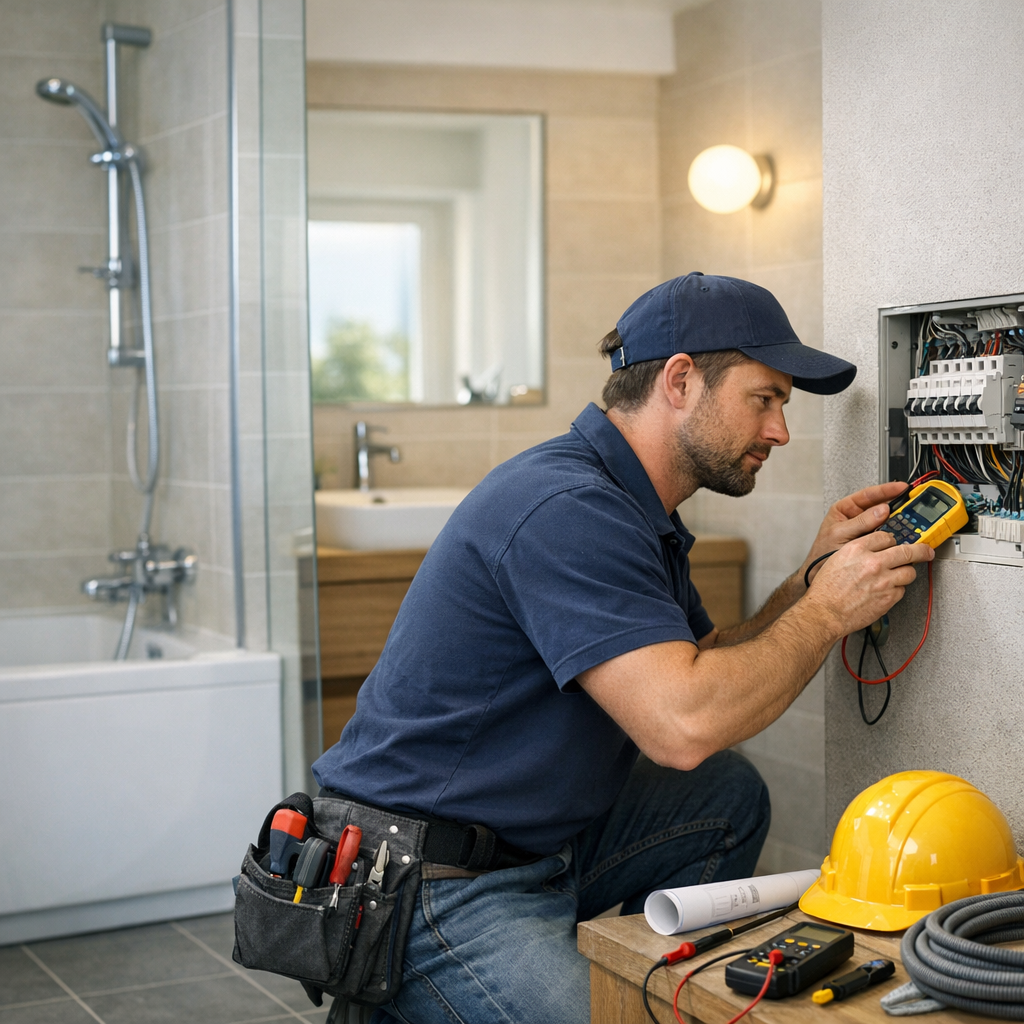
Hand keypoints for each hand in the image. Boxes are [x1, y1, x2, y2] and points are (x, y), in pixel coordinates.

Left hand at [801, 482, 907, 583]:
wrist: (818, 573)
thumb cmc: (822, 553)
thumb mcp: (839, 534)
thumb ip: (859, 523)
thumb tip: (881, 510)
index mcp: (845, 509)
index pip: (868, 494)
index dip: (886, 490)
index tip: (902, 487)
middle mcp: (856, 517)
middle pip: (881, 506)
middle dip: (897, 505)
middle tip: (913, 504)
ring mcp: (865, 530)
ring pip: (886, 521)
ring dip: (899, 521)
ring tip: (912, 519)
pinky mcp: (872, 542)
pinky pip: (887, 535)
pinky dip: (896, 535)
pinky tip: (904, 535)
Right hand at [804, 531, 933, 635]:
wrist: (825, 612)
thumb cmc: (826, 589)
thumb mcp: (837, 559)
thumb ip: (858, 551)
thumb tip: (874, 549)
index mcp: (857, 549)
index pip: (886, 537)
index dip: (892, 540)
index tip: (896, 543)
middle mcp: (873, 562)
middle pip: (907, 551)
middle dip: (921, 550)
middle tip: (926, 551)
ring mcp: (883, 581)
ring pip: (909, 572)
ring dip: (906, 572)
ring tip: (900, 575)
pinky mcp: (888, 598)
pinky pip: (902, 590)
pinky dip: (896, 590)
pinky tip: (886, 591)